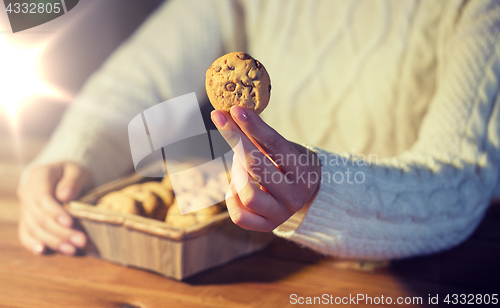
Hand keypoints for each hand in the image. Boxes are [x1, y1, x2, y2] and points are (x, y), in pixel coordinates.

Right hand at [17, 162, 91, 254]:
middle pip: (39, 217)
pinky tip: (45, 251)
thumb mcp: (78, 172)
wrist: (64, 176)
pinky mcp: (27, 220)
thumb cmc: (74, 174)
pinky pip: (25, 234)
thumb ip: (72, 182)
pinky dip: (33, 244)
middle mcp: (27, 193)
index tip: (71, 223)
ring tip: (73, 249)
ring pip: (34, 229)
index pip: (42, 198)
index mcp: (38, 177)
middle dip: (61, 232)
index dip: (55, 212)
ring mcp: (25, 208)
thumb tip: (65, 196)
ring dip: (54, 241)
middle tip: (82, 241)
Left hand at [211, 106, 320, 231]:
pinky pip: (239, 215)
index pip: (275, 144)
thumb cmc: (289, 165)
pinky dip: (231, 197)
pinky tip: (236, 186)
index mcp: (304, 171)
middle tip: (222, 120)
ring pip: (248, 195)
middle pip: (257, 166)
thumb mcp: (284, 149)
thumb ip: (260, 136)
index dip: (254, 126)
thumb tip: (232, 113)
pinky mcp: (267, 226)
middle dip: (236, 140)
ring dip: (236, 174)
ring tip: (238, 164)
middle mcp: (295, 195)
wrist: (306, 195)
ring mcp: (281, 213)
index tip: (235, 109)